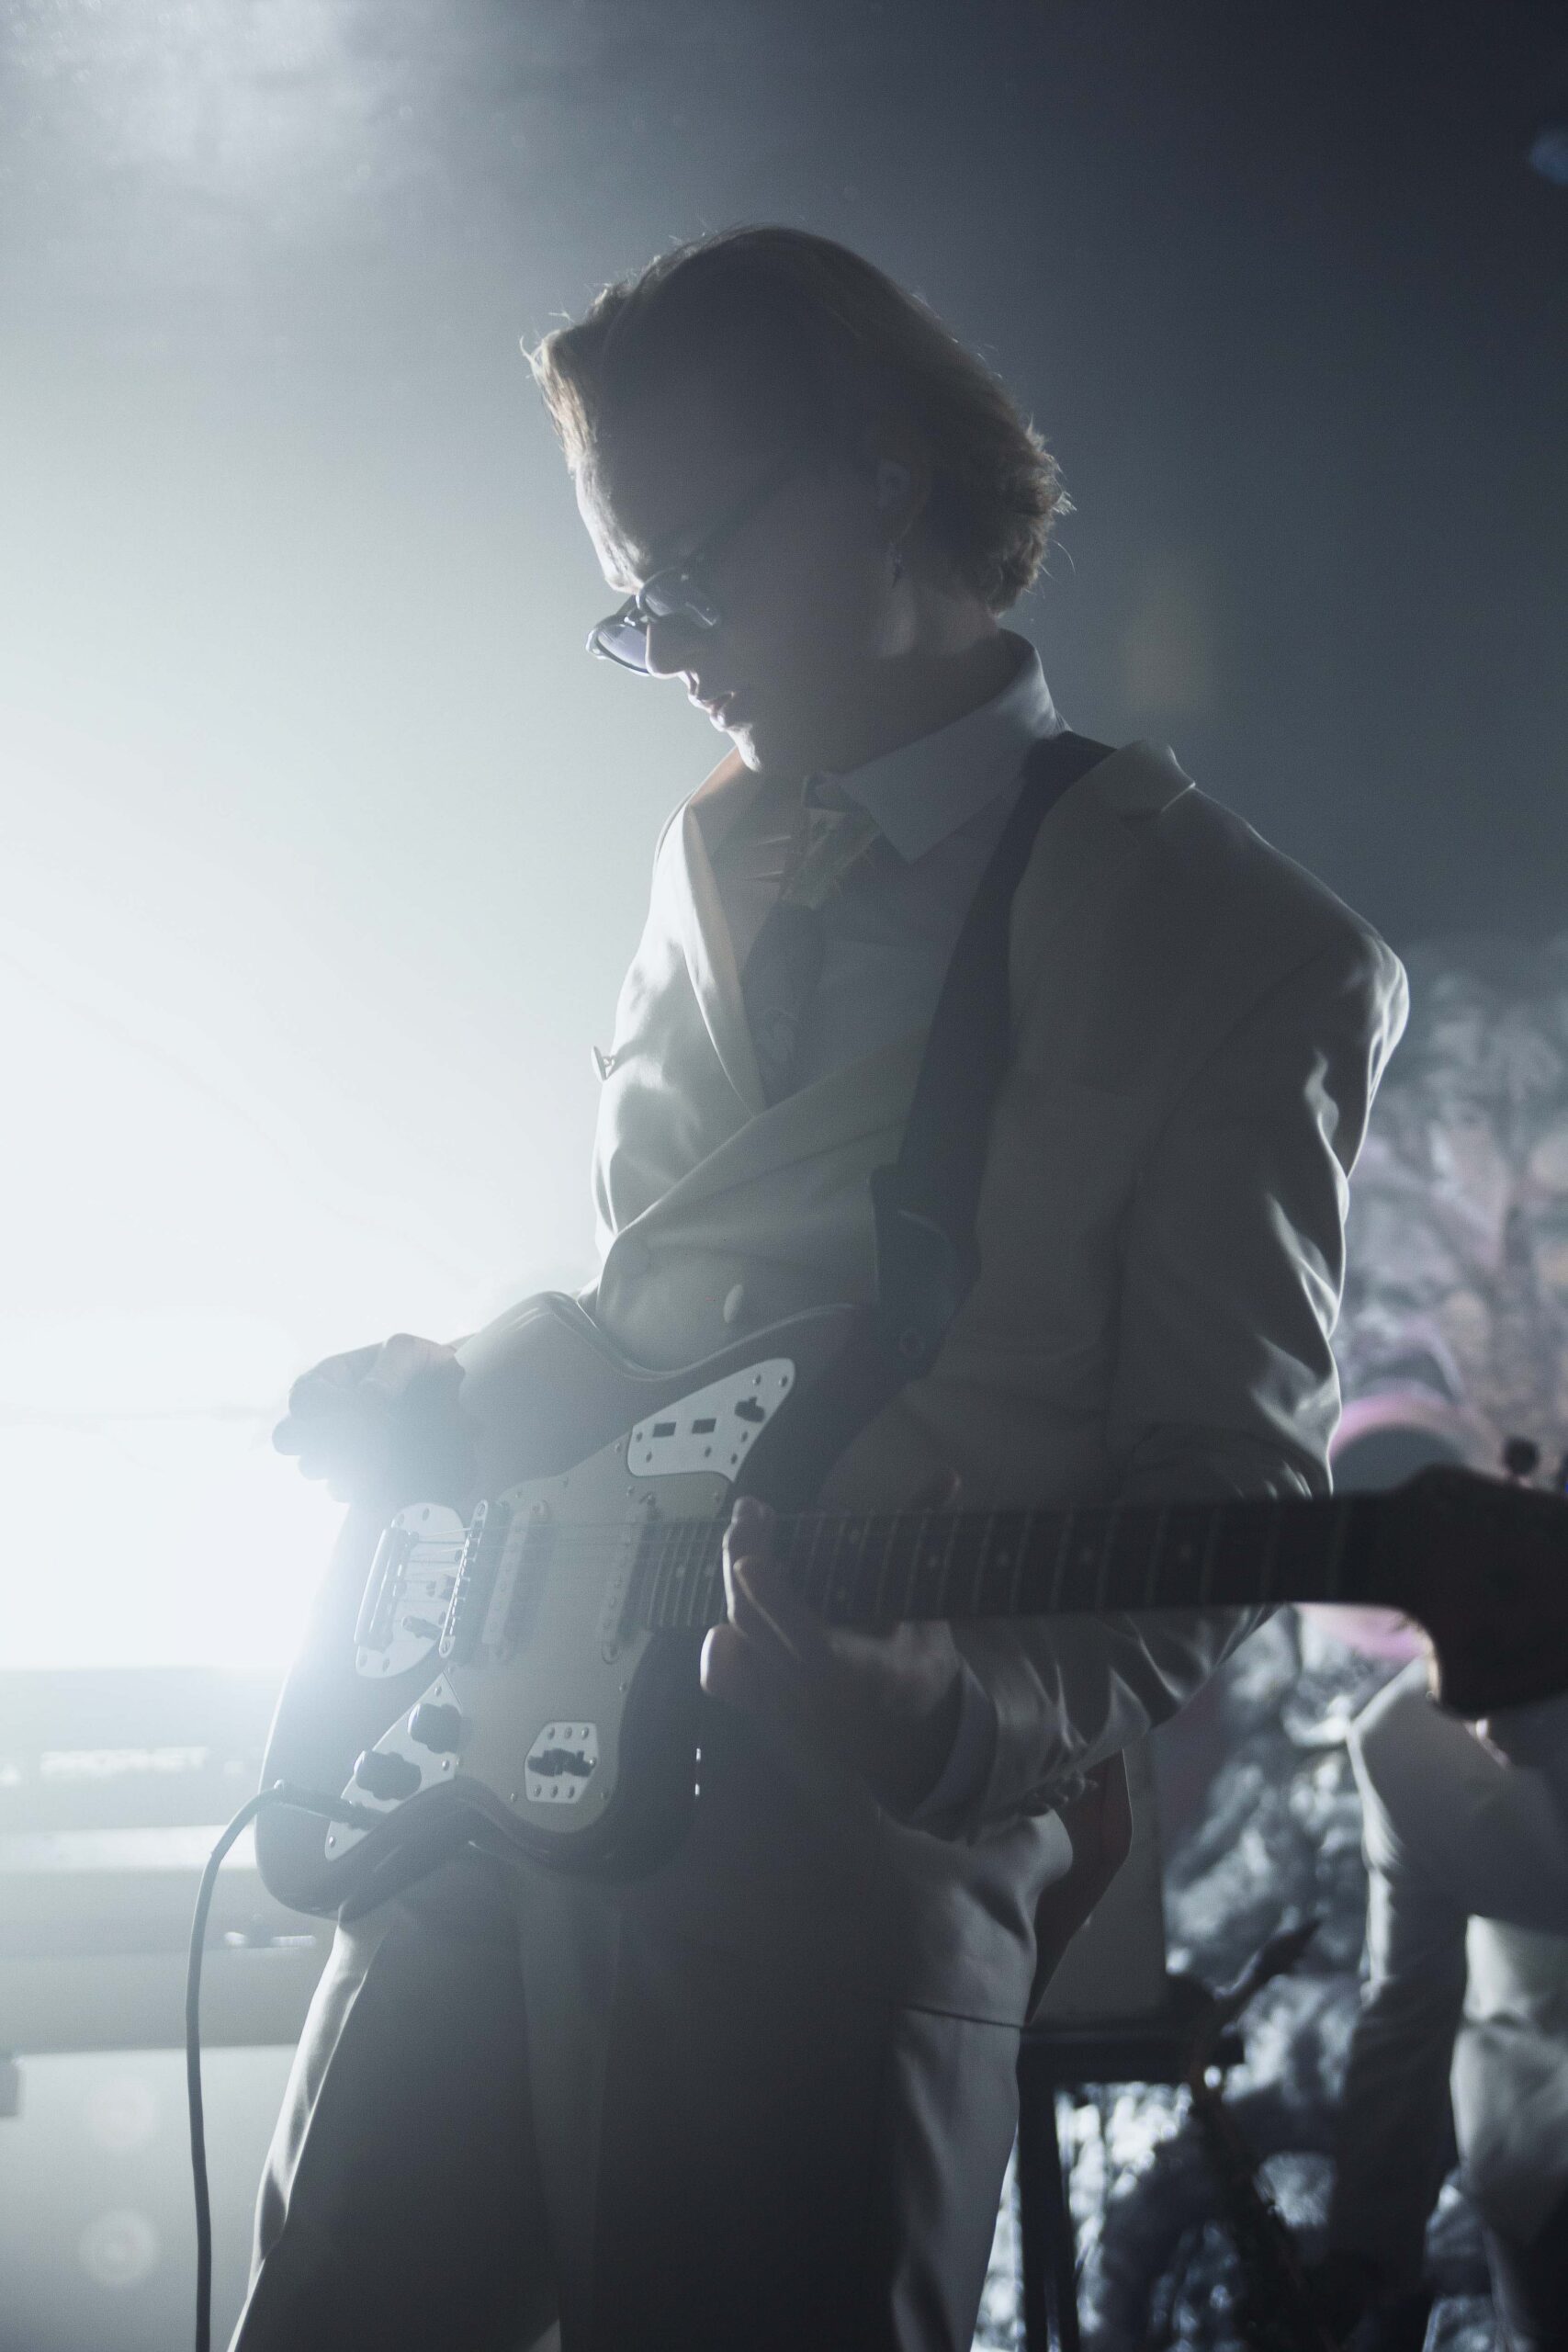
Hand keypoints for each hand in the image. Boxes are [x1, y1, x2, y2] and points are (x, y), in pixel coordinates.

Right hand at [273, 1334, 461, 1501]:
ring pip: (309, 1467)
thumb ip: (390, 1368)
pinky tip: (386, 1470)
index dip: (333, 1409)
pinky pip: (336, 1489)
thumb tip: (369, 1396)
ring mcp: (333, 1448)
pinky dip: (358, 1484)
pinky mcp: (352, 1475)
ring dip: (342, 1465)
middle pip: (286, 1437)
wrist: (454, 1399)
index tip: (377, 1413)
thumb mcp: (411, 1353)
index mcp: (328, 1377)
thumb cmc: (426, 1367)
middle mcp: (321, 1415)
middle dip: (320, 1442)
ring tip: (383, 1455)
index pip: (303, 1399)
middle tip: (366, 1440)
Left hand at [700, 1473, 965, 1817]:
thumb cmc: (919, 1664)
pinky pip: (727, 1678)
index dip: (775, 1600)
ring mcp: (785, 1702)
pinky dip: (720, 1645)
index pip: (810, 1641)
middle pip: (758, 1629)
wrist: (908, 1739)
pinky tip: (726, 1608)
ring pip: (737, 1648)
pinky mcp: (766, 1703)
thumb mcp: (930, 1610)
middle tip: (751, 1512)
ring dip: (731, 1587)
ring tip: (743, 1535)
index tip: (752, 1558)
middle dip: (743, 1563)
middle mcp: (817, 1693)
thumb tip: (948, 1475)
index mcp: (866, 1673)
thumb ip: (924, 1540)